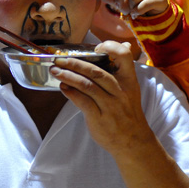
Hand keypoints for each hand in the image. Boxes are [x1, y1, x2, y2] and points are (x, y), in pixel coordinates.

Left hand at [49, 40, 151, 157]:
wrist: (133, 141)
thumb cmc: (127, 112)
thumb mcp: (130, 90)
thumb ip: (120, 70)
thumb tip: (119, 46)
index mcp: (129, 81)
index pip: (124, 57)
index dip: (110, 47)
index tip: (94, 48)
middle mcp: (120, 91)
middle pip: (96, 71)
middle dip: (75, 63)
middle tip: (59, 59)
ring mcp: (110, 105)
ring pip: (87, 85)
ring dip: (68, 76)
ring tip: (55, 71)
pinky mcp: (100, 118)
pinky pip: (83, 102)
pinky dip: (71, 93)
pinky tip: (63, 87)